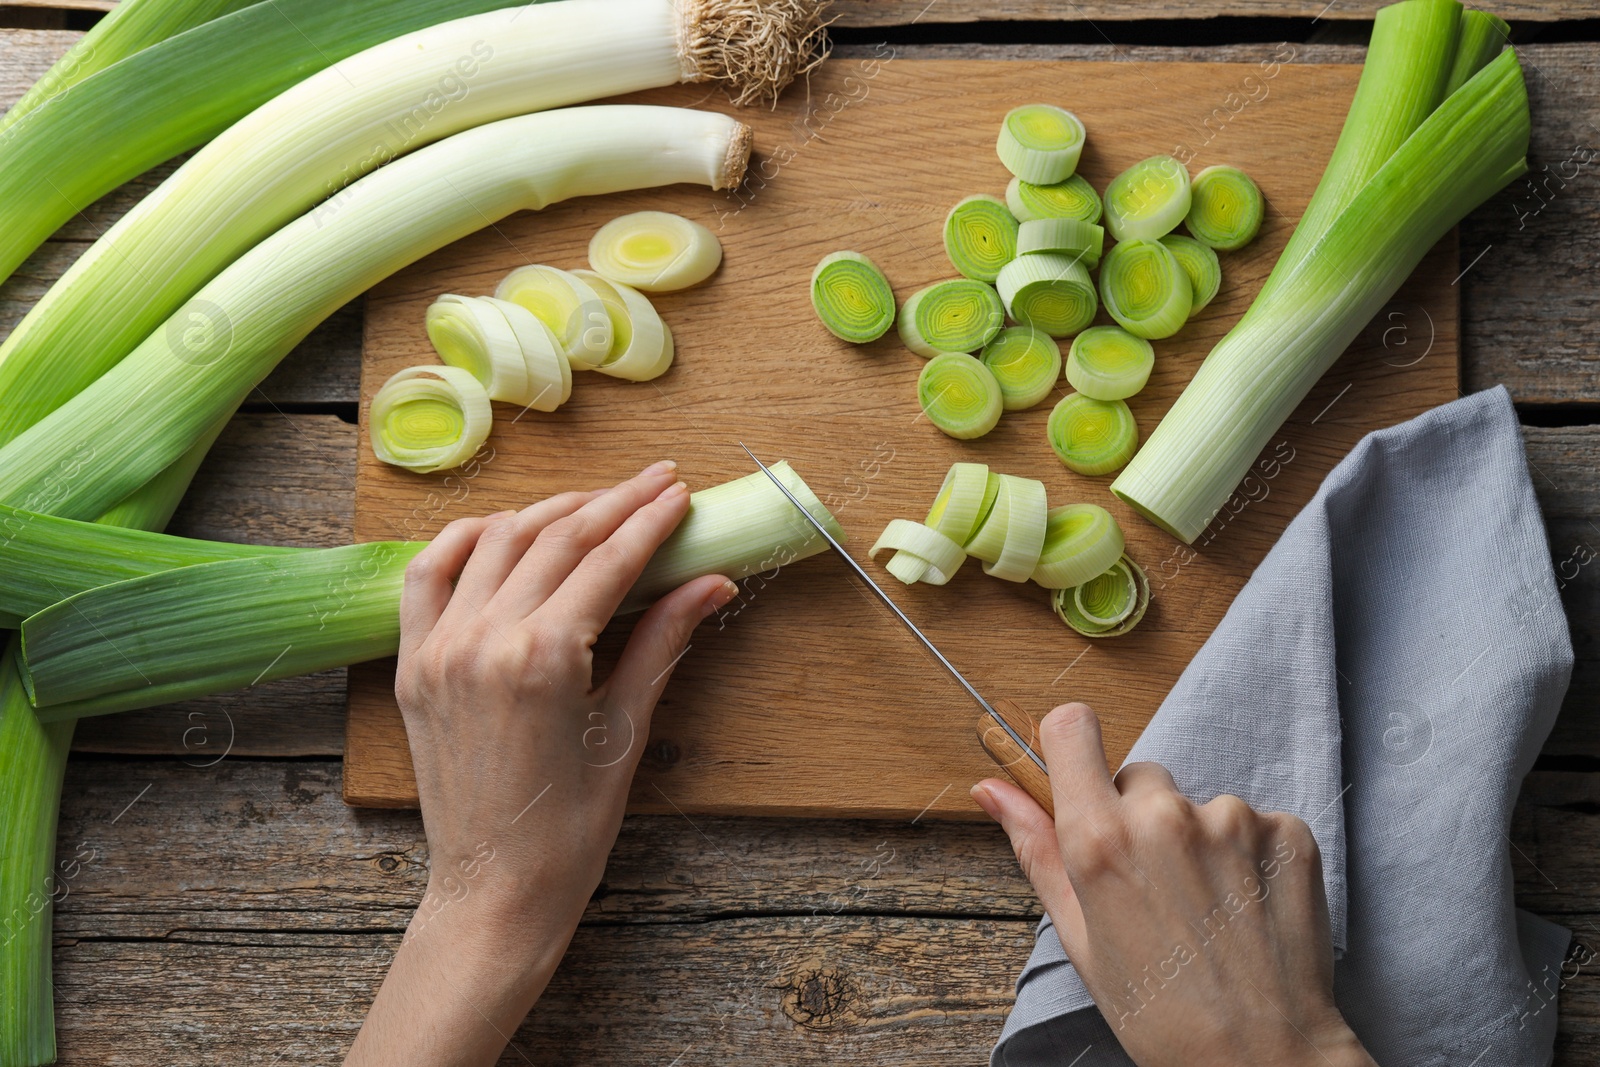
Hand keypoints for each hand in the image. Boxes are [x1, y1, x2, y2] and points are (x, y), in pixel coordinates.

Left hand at [347, 461, 737, 1066]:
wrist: (495, 890)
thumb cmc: (571, 829)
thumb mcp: (626, 731)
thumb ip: (662, 643)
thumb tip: (713, 582)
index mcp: (542, 658)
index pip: (606, 561)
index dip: (649, 520)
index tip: (680, 492)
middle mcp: (482, 640)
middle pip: (556, 539)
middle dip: (612, 503)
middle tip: (656, 482)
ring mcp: (439, 648)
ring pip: (496, 542)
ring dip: (549, 512)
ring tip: (595, 503)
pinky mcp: (412, 663)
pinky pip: (428, 573)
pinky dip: (467, 539)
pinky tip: (505, 528)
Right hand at [972, 703, 1373, 1066]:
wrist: (1263, 1059)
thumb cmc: (1159, 1011)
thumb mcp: (1079, 935)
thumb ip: (1035, 849)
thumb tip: (991, 789)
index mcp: (1100, 841)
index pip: (1072, 729)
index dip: (1071, 745)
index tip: (1080, 771)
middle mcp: (1165, 819)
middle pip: (1140, 776)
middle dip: (1141, 817)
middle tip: (1157, 889)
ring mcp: (1234, 821)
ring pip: (1200, 804)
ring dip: (1202, 841)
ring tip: (1210, 912)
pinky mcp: (1289, 833)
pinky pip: (1257, 821)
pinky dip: (1253, 856)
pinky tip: (1249, 910)